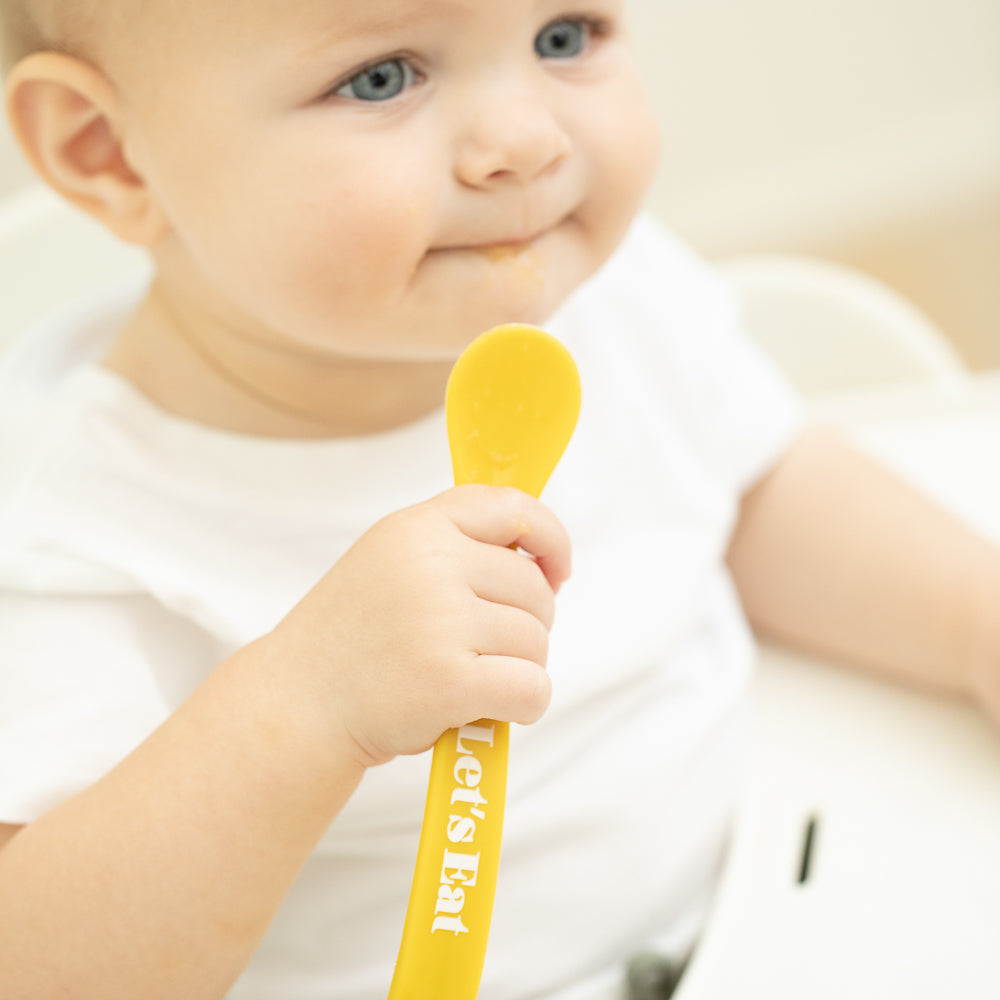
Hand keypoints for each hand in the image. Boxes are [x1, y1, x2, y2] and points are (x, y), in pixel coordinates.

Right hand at [269, 485, 571, 767]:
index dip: (551, 539)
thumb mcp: (389, 562)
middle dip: (528, 624)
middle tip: (489, 649)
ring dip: (521, 668)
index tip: (557, 571)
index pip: (514, 508)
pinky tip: (491, 709)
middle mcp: (430, 564)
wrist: (295, 705)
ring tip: (475, 679)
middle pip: (534, 588)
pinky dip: (525, 705)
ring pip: (537, 641)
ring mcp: (440, 622)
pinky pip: (532, 688)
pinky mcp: (449, 681)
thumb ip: (453, 546)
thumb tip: (541, 558)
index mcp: (417, 527)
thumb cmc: (351, 639)